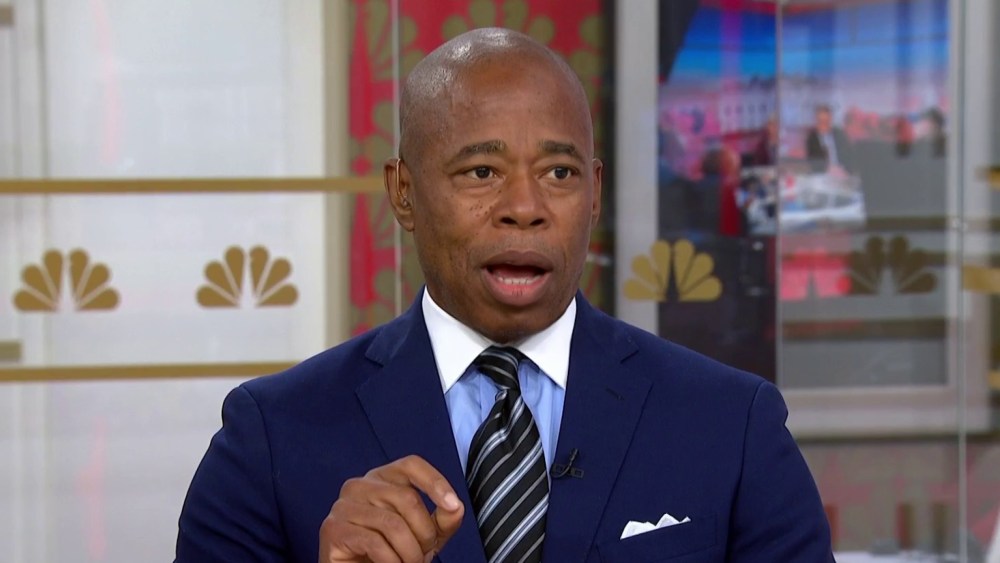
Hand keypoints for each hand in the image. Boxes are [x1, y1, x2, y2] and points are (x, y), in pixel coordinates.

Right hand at [319, 455, 464, 562]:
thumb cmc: (390, 553)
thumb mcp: (424, 535)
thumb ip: (442, 520)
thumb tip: (456, 507)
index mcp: (381, 479)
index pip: (410, 465)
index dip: (434, 481)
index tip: (453, 505)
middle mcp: (359, 485)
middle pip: (406, 498)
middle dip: (424, 533)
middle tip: (423, 554)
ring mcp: (343, 505)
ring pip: (393, 523)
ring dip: (409, 552)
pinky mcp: (333, 529)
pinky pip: (374, 543)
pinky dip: (391, 561)